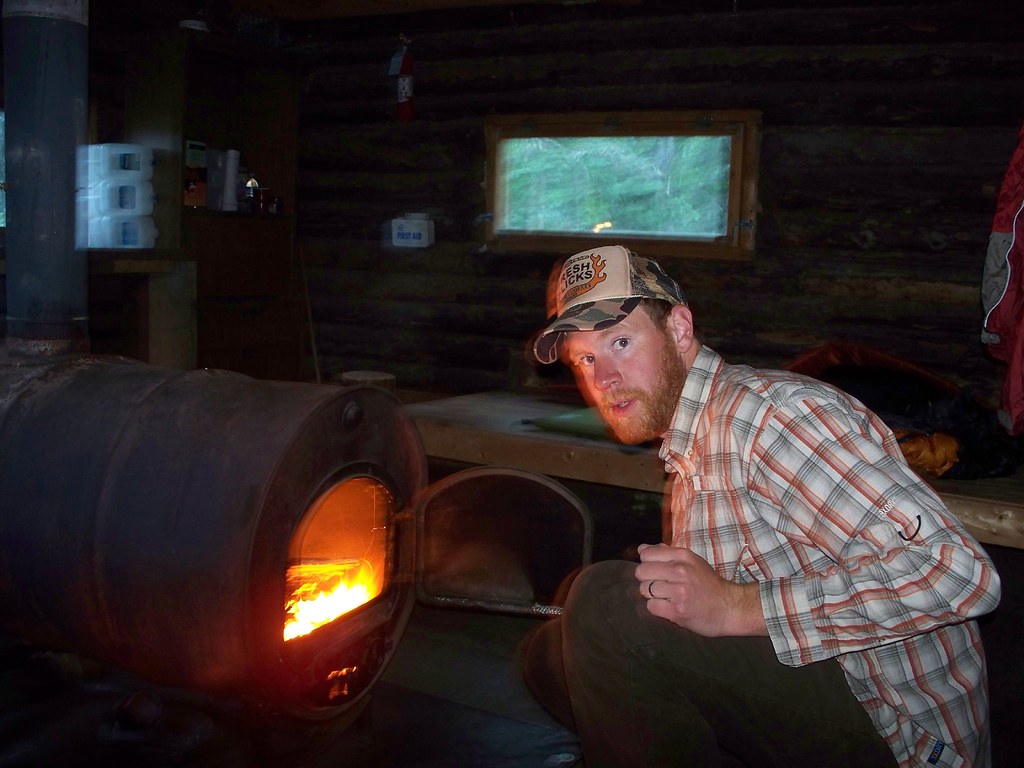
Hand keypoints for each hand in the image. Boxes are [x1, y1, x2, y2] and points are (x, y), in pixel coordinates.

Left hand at [634, 543, 766, 636]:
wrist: (730, 607)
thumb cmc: (709, 585)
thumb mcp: (692, 561)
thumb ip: (667, 553)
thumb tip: (642, 549)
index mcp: (683, 556)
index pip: (647, 553)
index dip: (647, 563)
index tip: (656, 570)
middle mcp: (680, 571)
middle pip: (642, 571)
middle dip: (647, 580)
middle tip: (660, 586)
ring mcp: (679, 591)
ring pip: (644, 589)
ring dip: (652, 595)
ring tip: (667, 597)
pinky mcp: (677, 610)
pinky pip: (651, 606)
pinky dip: (657, 608)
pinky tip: (669, 607)